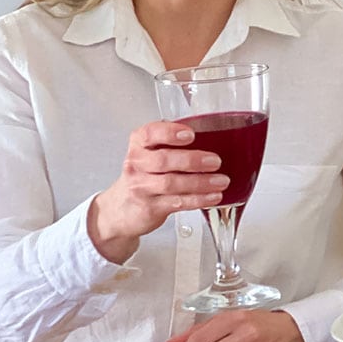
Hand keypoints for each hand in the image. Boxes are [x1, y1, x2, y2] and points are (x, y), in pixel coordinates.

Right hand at [87, 121, 226, 262]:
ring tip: (222, 181)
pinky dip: (198, 199)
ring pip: (171, 183)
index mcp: (139, 144)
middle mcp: (137, 164)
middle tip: (216, 161)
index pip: (150, 133)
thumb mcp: (150, 153)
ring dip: (200, 182)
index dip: (170, 132)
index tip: (190, 134)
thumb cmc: (144, 175)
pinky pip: (177, 202)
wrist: (121, 209)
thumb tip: (213, 132)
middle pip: (163, 160)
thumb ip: (172, 142)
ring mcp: (141, 187)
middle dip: (192, 160)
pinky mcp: (150, 207)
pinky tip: (213, 196)